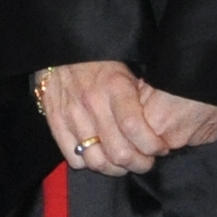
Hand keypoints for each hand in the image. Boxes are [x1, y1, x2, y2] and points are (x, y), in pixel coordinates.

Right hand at [37, 60, 216, 175]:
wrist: (61, 47)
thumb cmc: (101, 59)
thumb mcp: (127, 67)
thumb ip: (141, 96)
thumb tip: (160, 125)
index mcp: (115, 86)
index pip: (135, 127)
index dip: (152, 146)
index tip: (161, 148)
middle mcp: (92, 102)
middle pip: (118, 152)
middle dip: (139, 164)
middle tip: (146, 161)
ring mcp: (71, 115)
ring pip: (96, 160)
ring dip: (115, 169)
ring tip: (123, 163)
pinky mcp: (55, 122)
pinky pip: (73, 157)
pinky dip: (88, 162)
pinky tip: (98, 154)